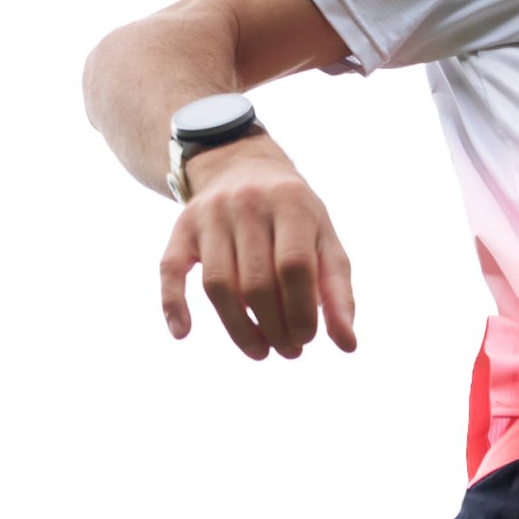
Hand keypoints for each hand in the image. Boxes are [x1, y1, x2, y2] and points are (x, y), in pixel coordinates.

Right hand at [157, 135, 356, 360]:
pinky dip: (172, 304)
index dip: (301, 313)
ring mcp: (210, 214)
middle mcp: (248, 203)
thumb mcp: (325, 243)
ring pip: (218, 285)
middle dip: (274, 328)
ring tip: (260, 350)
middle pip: (256, 283)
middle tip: (287, 351)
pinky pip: (170, 270)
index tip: (305, 340)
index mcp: (291, 203)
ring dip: (238, 330)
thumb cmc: (295, 219)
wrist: (243, 167)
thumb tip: (348, 345)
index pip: (294, 268)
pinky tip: (183, 333)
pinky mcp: (182, 227)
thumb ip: (338, 293)